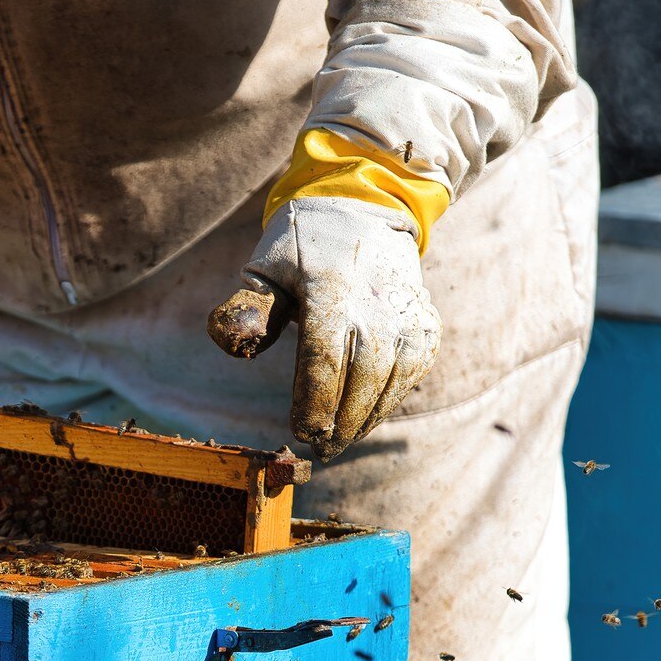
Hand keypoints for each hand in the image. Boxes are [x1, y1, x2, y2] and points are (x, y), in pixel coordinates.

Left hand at [207, 196, 439, 460]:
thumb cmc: (302, 248)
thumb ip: (247, 309)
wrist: (365, 212)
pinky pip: (410, 374)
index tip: (301, 433)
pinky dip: (388, 401)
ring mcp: (406, 313)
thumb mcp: (265, 267)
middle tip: (321, 449)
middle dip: (341, 421)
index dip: (314, 403)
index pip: (325, 359)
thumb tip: (235, 344)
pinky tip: (365, 417)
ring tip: (340, 441)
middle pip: (362, 377)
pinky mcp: (426, 325)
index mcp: (331, 288)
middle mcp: (376, 301)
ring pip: (391, 381)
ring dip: (365, 419)